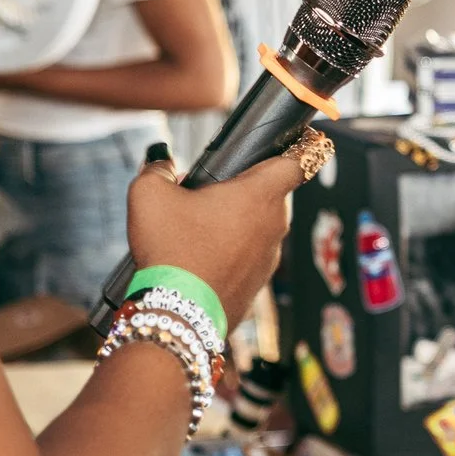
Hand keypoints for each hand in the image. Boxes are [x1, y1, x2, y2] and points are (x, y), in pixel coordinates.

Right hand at [127, 154, 297, 325]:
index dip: (305, 145)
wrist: (177, 316)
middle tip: (211, 187)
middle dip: (247, 185)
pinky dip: (232, 250)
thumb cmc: (170, 251)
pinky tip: (201, 254)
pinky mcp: (258, 284)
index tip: (305, 139)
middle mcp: (274, 225)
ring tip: (198, 224)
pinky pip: (249, 256)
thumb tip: (160, 163)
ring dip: (238, 220)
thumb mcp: (149, 196)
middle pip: (273, 192)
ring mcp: (269, 258)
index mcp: (260, 194)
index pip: (302, 160)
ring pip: (260, 226)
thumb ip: (157, 168)